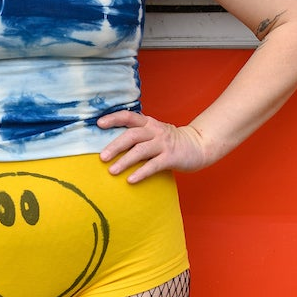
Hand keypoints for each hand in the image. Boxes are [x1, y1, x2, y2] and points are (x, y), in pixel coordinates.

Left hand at [94, 111, 216, 182]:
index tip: (99, 124)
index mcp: (148, 123)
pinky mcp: (171, 157)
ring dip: (124, 161)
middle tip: (102, 158)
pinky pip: (153, 165)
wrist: (198, 146)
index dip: (113, 118)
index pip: (128, 116)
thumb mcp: (154, 133)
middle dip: (115, 146)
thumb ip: (137, 135)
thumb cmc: (170, 142)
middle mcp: (155, 131)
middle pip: (131, 135)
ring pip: (140, 151)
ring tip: (112, 171)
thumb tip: (110, 145)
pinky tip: (130, 180)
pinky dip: (141, 173)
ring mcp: (163, 144)